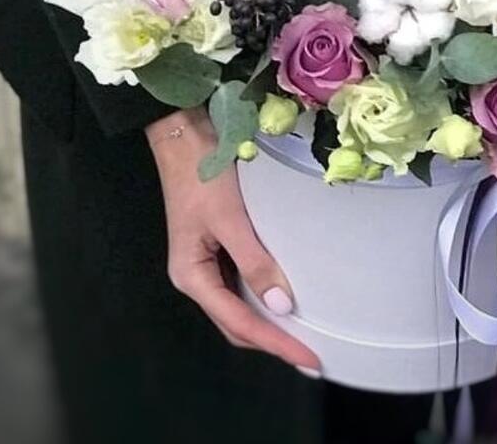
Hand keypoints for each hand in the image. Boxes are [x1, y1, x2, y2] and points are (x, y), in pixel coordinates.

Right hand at [147, 107, 319, 373]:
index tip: (309, 360)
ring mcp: (206, 262)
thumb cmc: (202, 175)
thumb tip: (282, 306)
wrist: (185, 135)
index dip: (276, 344)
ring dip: (269, 321)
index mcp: (191, 276)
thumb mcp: (230, 219)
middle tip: (312, 356)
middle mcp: (197, 276)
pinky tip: (286, 295)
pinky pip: (242, 281)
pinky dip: (264, 294)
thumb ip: (255, 262)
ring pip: (240, 305)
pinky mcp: (216, 245)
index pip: (240, 324)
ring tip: (304, 334)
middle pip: (237, 323)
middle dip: (273, 341)